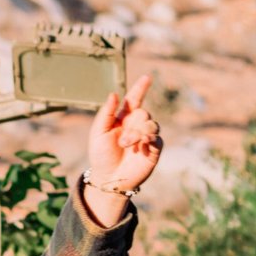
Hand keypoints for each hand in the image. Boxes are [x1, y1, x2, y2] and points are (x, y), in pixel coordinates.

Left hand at [86, 74, 162, 194]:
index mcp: (123, 118)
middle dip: (134, 126)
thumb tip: (114, 94)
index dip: (141, 88)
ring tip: (128, 146)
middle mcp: (136, 125)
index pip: (134, 99)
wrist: (109, 178)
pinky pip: (157, 137)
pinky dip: (149, 139)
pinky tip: (140, 147)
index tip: (147, 77)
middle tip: (123, 142)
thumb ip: (106, 113)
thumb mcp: (98, 133)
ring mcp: (146, 136)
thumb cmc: (101, 156)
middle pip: (144, 113)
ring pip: (152, 124)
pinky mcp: (153, 148)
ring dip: (139, 133)